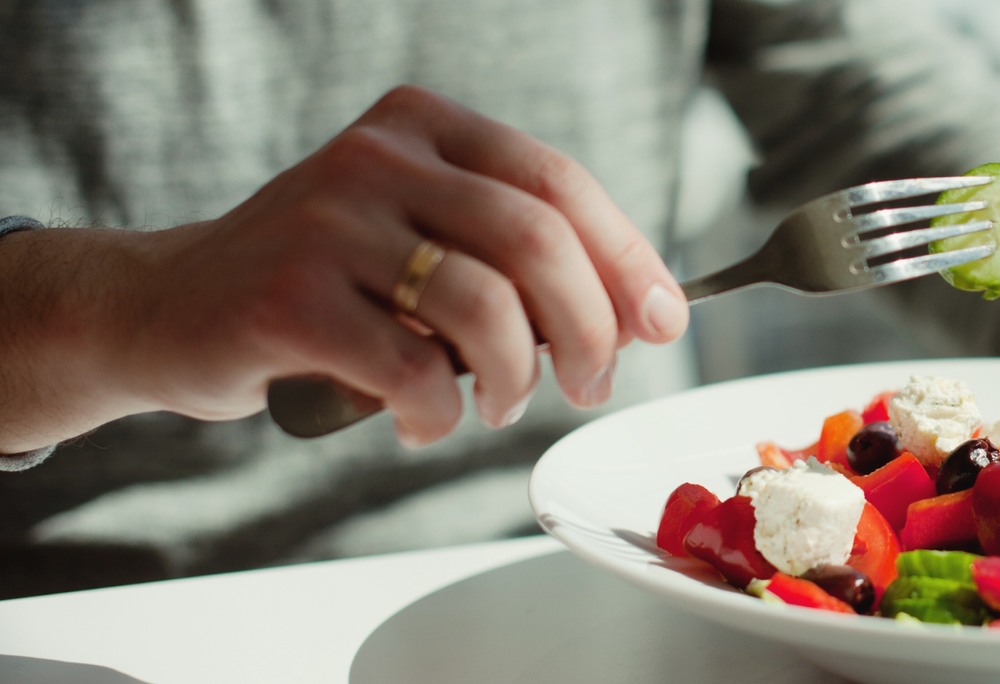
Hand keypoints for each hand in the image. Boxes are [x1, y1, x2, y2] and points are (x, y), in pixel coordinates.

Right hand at [0, 85, 688, 450]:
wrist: (167, 307)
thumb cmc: (326, 283)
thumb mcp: (423, 237)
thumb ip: (520, 257)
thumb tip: (649, 312)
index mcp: (422, 126)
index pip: (558, 182)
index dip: (626, 257)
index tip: (664, 323)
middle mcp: (377, 158)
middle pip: (536, 241)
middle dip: (588, 328)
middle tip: (589, 383)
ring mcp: (328, 222)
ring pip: (485, 310)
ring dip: (514, 381)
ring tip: (497, 405)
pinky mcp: (288, 298)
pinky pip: (412, 370)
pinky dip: (437, 415)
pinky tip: (419, 421)